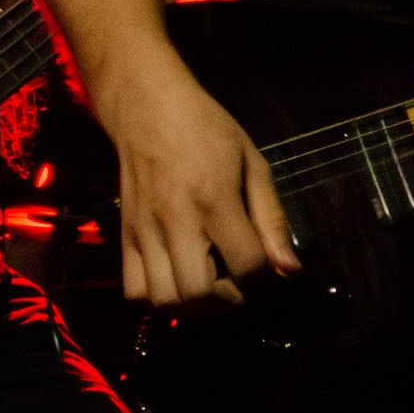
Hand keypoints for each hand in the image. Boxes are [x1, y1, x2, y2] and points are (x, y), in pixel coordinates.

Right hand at [103, 48, 296, 305]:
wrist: (147, 106)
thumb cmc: (206, 129)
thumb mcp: (252, 163)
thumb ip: (272, 219)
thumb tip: (289, 270)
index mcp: (214, 198)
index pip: (247, 265)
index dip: (267, 279)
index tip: (271, 271)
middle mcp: (176, 219)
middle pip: (200, 294)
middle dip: (229, 300)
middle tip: (239, 283)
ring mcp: (145, 231)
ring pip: (165, 301)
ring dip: (194, 306)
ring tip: (211, 286)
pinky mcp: (124, 236)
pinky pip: (135, 291)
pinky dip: (159, 299)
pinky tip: (178, 280)